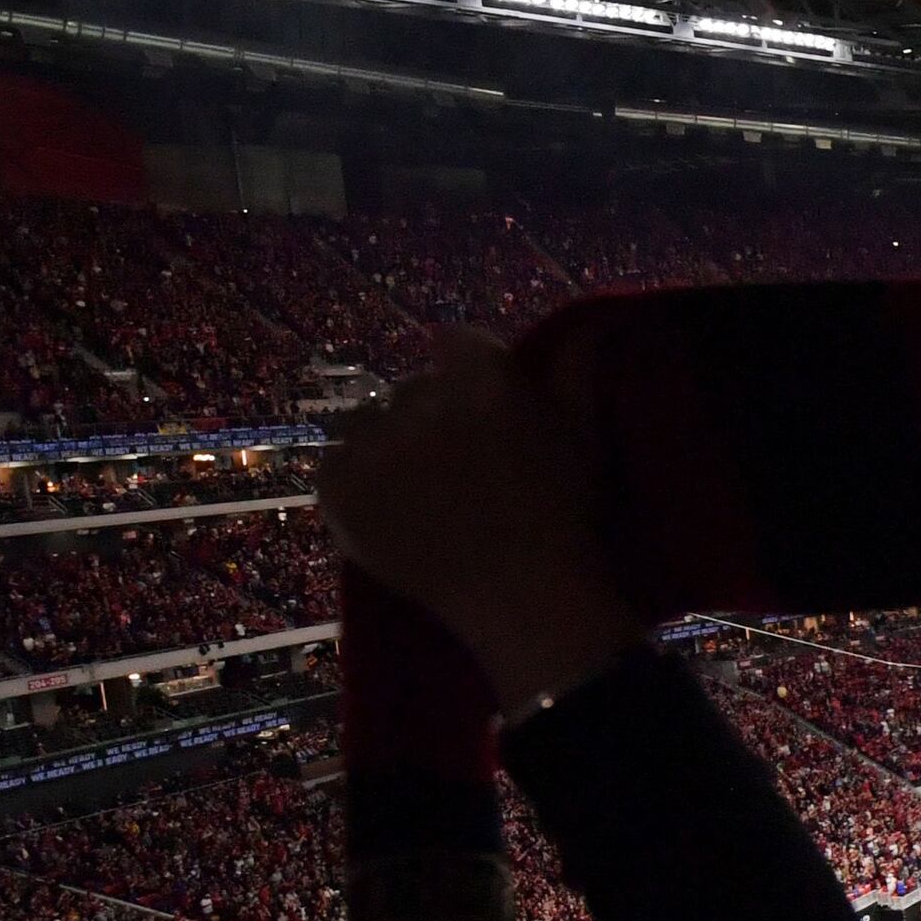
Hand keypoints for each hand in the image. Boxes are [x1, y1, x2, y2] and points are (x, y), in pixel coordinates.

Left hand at [317, 329, 642, 712]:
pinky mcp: (337, 487)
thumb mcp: (583, 435)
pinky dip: (354, 480)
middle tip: (457, 461)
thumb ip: (575, 371)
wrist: (521, 598)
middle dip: (432, 413)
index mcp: (481, 380)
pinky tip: (389, 507)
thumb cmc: (562, 514)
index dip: (471, 373)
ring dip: (386, 443)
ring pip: (367, 422)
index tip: (485, 408)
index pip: (458, 341)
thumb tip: (586, 322)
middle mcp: (419, 402)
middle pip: (413, 387)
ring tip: (417, 486)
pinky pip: (334, 463)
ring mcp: (372, 446)